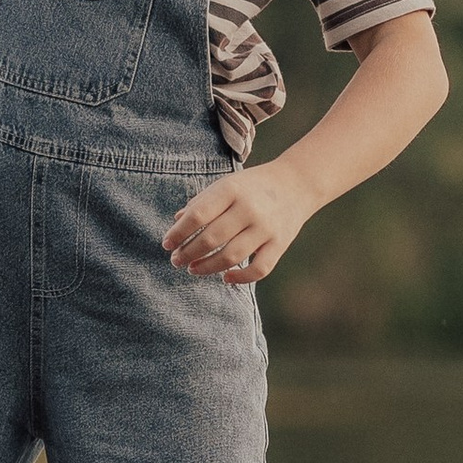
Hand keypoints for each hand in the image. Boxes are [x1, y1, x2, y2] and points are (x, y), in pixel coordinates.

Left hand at [163, 160, 311, 285]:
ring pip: (230, 256)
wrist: (296, 184)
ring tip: (193, 269)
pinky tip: (225, 277)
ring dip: (206, 267)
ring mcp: (266, 228)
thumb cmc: (252, 186)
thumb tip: (176, 222)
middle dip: (188, 253)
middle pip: (211, 238)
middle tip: (176, 260)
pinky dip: (240, 278)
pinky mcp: (280, 244)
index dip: (178, 233)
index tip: (167, 244)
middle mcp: (249, 209)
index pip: (197, 215)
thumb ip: (202, 202)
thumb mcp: (226, 185)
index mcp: (231, 190)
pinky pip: (259, 270)